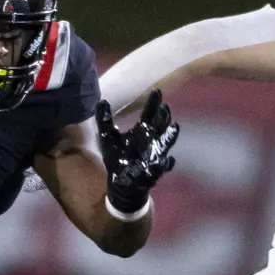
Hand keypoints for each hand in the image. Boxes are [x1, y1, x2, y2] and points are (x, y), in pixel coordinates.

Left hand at [97, 89, 179, 216]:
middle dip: (163, 117)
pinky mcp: (155, 170)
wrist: (122, 183)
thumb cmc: (117, 159)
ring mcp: (155, 155)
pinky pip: (164, 166)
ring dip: (170, 136)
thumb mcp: (108, 138)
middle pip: (160, 126)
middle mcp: (151, 140)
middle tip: (164, 108)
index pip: (149, 114)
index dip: (153, 102)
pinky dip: (166, 163)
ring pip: (166, 143)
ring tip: (173, 128)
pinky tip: (168, 160)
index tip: (157, 91)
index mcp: (141, 131)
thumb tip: (101, 100)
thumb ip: (104, 120)